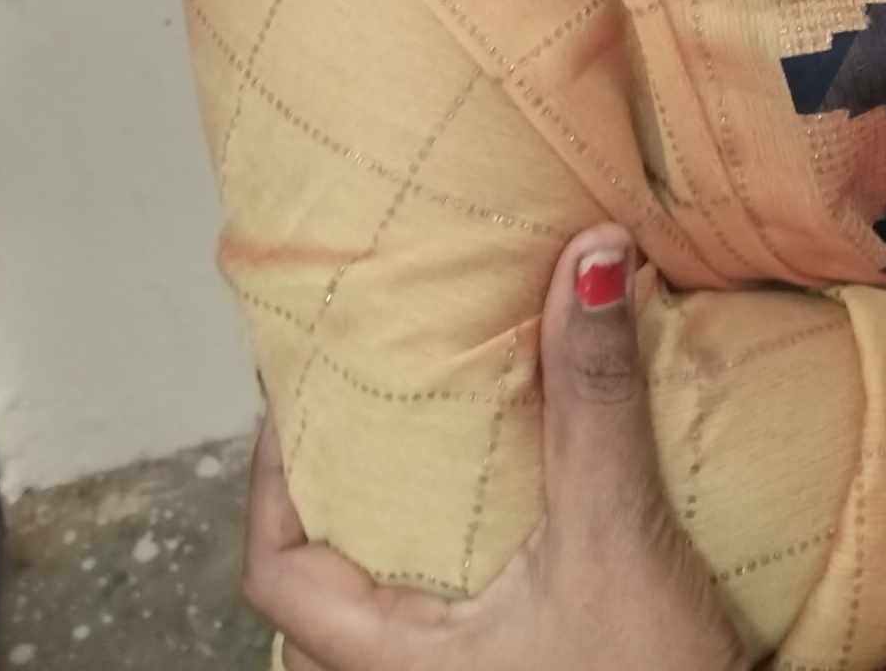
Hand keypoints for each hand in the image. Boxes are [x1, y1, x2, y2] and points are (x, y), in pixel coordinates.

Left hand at [243, 230, 745, 670]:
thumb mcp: (617, 536)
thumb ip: (595, 402)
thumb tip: (588, 255)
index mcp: (394, 662)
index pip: (274, 576)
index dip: (268, 480)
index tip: (291, 395)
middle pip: (311, 613)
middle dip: (321, 518)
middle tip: (353, 425)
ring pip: (373, 641)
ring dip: (380, 563)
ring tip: (416, 478)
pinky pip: (434, 649)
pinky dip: (438, 593)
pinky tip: (490, 545)